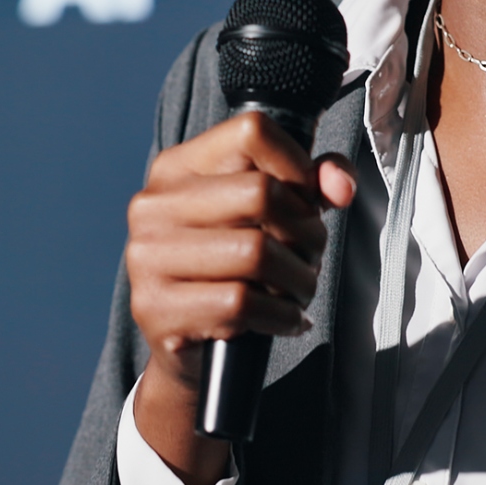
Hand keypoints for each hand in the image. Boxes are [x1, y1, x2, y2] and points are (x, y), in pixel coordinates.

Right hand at [125, 111, 355, 484]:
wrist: (188, 352)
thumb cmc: (233, 272)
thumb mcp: (270, 219)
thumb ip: (309, 185)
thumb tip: (340, 186)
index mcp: (176, 169)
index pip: (251, 132)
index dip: (298, 165)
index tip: (309, 201)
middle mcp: (152, 206)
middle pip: (261, 193)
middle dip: (306, 232)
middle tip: (310, 256)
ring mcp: (145, 257)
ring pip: (256, 252)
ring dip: (298, 279)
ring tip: (299, 291)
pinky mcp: (154, 308)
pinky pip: (240, 303)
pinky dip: (280, 316)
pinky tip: (284, 320)